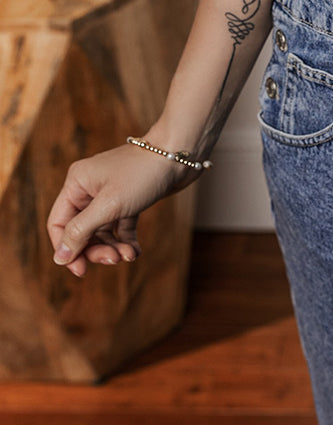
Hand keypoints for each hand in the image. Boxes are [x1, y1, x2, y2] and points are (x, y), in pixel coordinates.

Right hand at [46, 143, 188, 277]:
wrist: (180, 153)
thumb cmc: (142, 173)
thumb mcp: (109, 206)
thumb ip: (81, 231)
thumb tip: (59, 258)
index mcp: (77, 183)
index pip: (59, 223)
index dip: (66, 249)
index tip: (80, 271)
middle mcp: (89, 188)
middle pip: (81, 230)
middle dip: (95, 249)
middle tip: (113, 259)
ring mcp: (110, 194)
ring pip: (102, 231)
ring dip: (113, 247)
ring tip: (129, 255)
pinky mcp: (129, 199)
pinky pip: (120, 227)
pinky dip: (126, 240)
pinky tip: (135, 251)